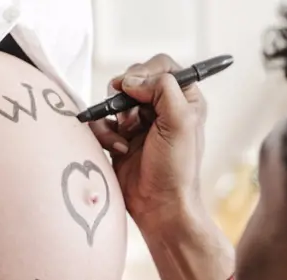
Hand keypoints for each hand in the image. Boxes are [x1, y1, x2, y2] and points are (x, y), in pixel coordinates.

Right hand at [90, 54, 206, 230]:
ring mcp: (139, 123)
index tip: (136, 89)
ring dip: (115, 117)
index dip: (146, 72)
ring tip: (125, 137)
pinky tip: (118, 149)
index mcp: (184, 100)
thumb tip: (132, 80)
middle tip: (131, 116)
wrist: (159, 206)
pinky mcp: (119, 138)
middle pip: (134, 79)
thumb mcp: (180, 122)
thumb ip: (162, 89)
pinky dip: (104, 134)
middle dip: (127, 97)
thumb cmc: (176, 169)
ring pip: (114, 101)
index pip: (162, 66)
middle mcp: (161, 108)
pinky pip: (102, 122)